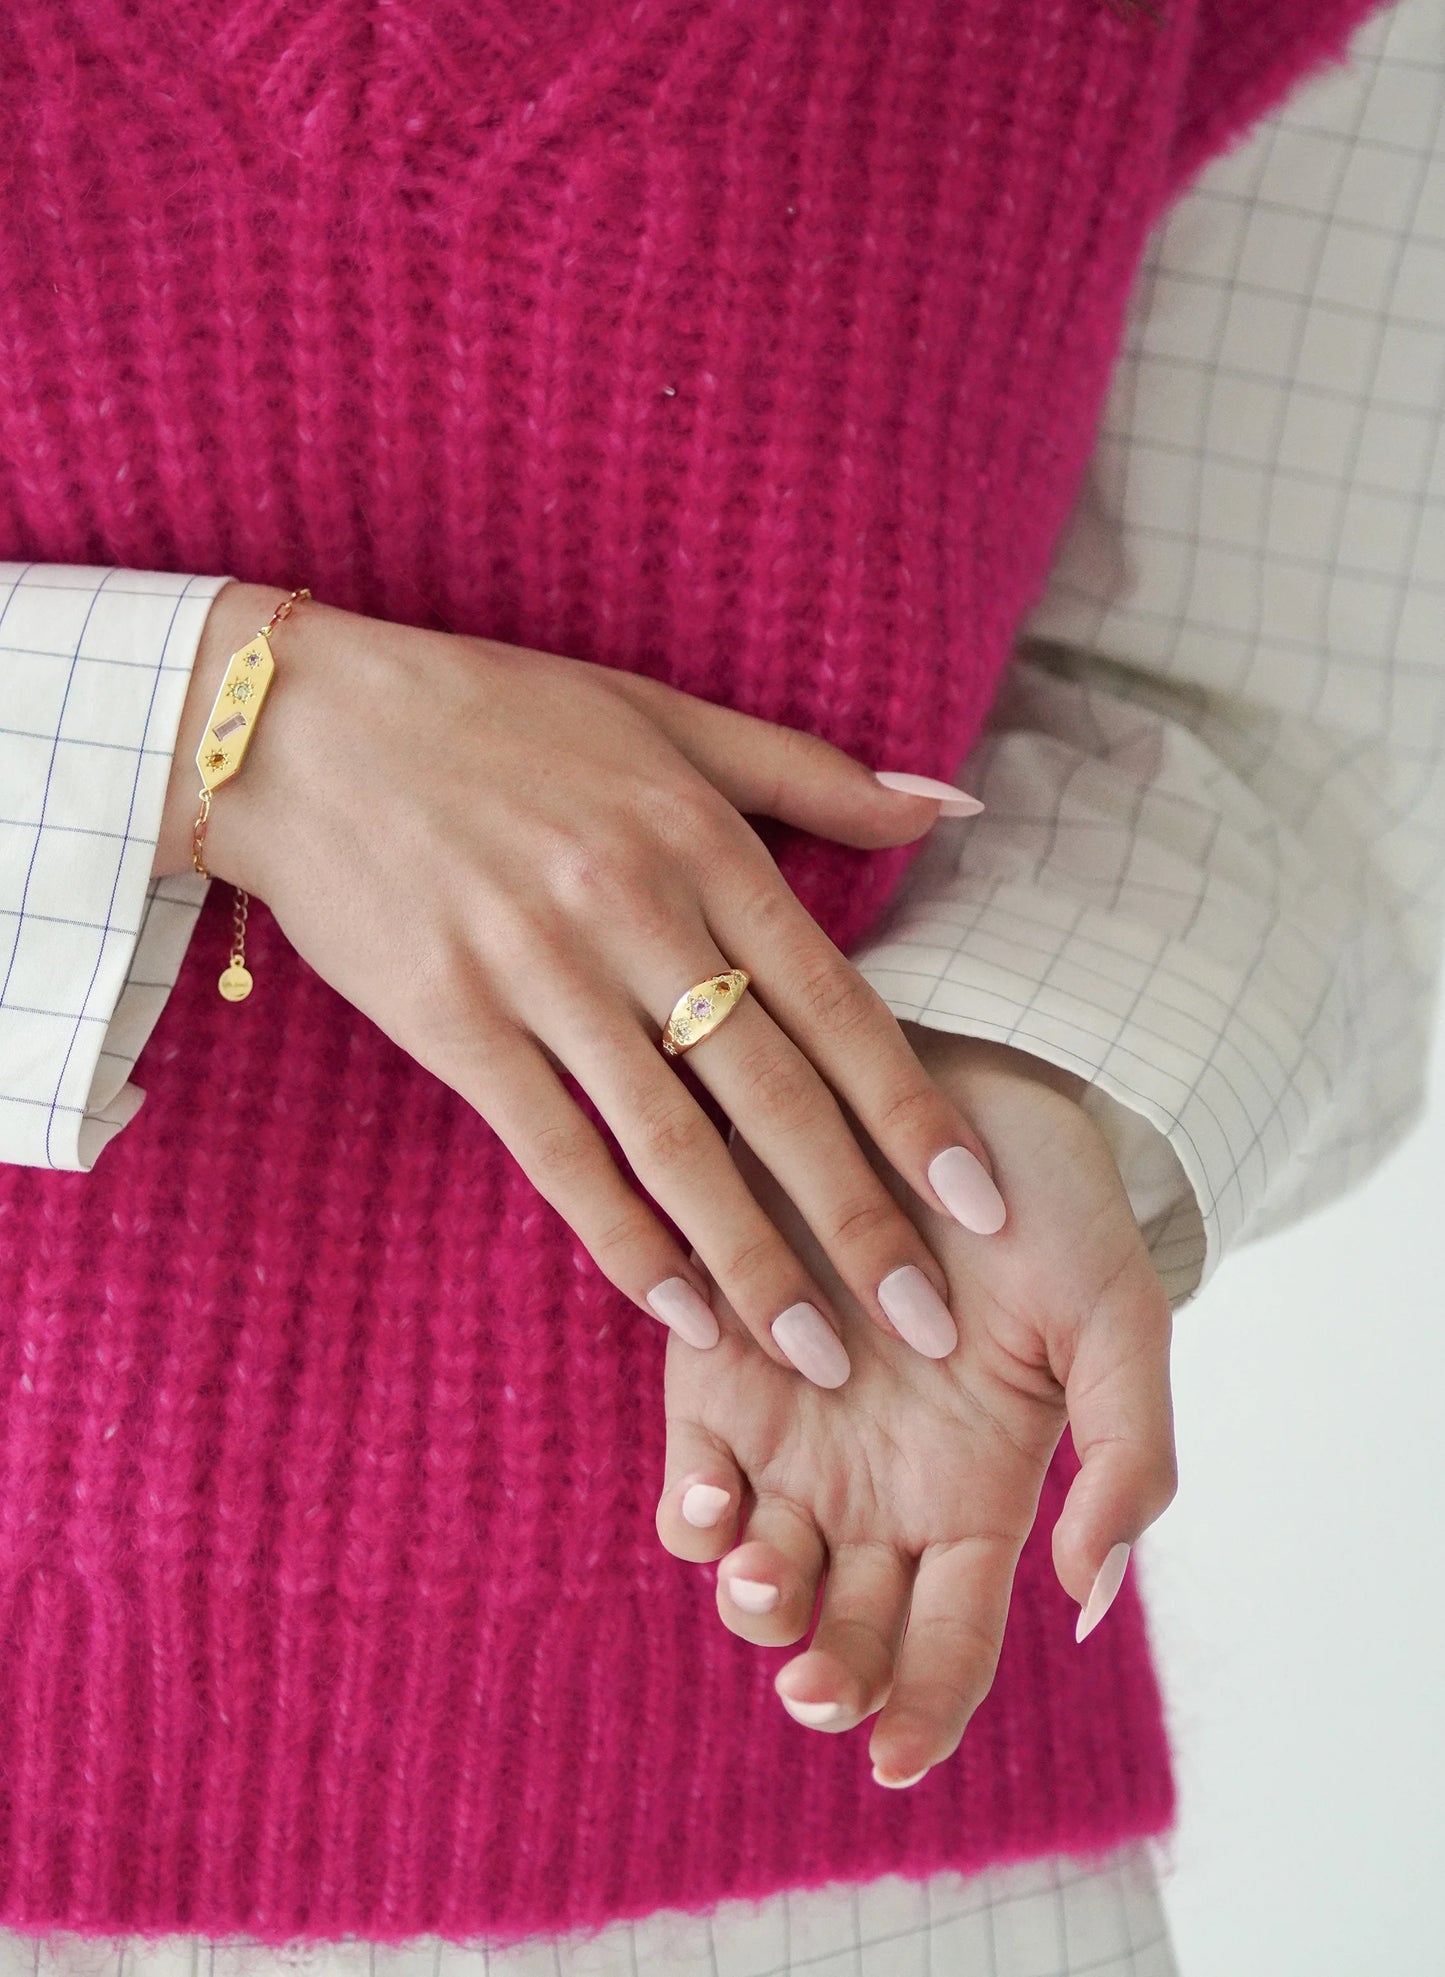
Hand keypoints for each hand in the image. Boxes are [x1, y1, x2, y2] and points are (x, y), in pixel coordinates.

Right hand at [155, 582, 1006, 1383]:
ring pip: (672, 1145)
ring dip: (752, 1261)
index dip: (914, 1116)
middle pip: (772, 1098)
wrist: (305, 728)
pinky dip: (620, 1238)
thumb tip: (954, 805)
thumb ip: (813, 774)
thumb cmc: (501, 715)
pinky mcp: (455, 1024)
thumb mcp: (668, 717)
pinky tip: (679, 1312)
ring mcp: (541, 975)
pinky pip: (555, 1152)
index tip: (981, 1208)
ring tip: (817, 1355)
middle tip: (927, 1325)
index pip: (838, 1006)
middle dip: (858, 1222)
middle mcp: (635, 916)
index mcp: (702, 844)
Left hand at [656, 1028, 1177, 1784]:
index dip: (922, 1714)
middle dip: (824, 1675)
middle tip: (814, 1681)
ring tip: (768, 1576)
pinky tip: (713, 1504)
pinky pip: (690, 1473)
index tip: (891, 1763)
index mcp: (977, 1493)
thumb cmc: (1049, 1203)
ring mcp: (794, 1432)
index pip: (948, 1643)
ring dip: (754, 1602)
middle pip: (843, 1630)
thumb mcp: (1119, 1320)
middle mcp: (877, 1484)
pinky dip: (691, 1511)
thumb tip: (1086, 1599)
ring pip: (755, 1572)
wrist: (956, 1078)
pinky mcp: (718, 1366)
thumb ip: (1128, 1457)